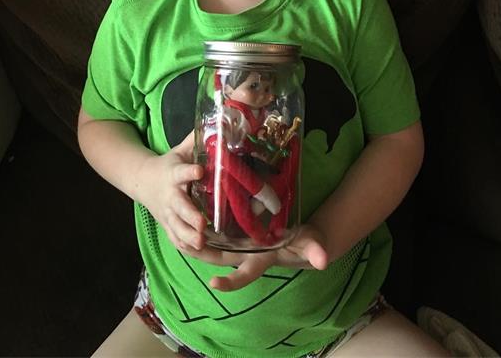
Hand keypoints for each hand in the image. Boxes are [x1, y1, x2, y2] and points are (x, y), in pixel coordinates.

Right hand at [134, 132, 206, 250]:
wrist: (143, 181)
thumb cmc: (169, 165)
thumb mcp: (180, 151)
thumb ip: (196, 140)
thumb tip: (218, 122)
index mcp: (173, 175)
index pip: (181, 172)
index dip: (189, 172)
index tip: (199, 171)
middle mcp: (170, 197)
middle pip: (179, 208)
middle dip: (190, 217)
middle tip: (203, 225)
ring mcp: (168, 215)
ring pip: (178, 231)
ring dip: (191, 239)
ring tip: (206, 245)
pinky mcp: (169, 228)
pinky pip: (181, 243)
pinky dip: (194, 252)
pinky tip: (212, 257)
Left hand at [178, 224, 327, 291]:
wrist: (302, 237)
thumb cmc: (306, 242)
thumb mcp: (312, 244)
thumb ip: (315, 250)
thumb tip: (323, 260)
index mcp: (261, 260)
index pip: (244, 274)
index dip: (230, 282)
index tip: (213, 283)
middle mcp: (247, 254)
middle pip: (219, 258)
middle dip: (201, 254)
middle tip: (183, 245)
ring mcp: (241, 243)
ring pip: (214, 246)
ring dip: (197, 242)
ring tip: (177, 232)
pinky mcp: (239, 231)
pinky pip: (218, 233)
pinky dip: (204, 229)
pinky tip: (190, 217)